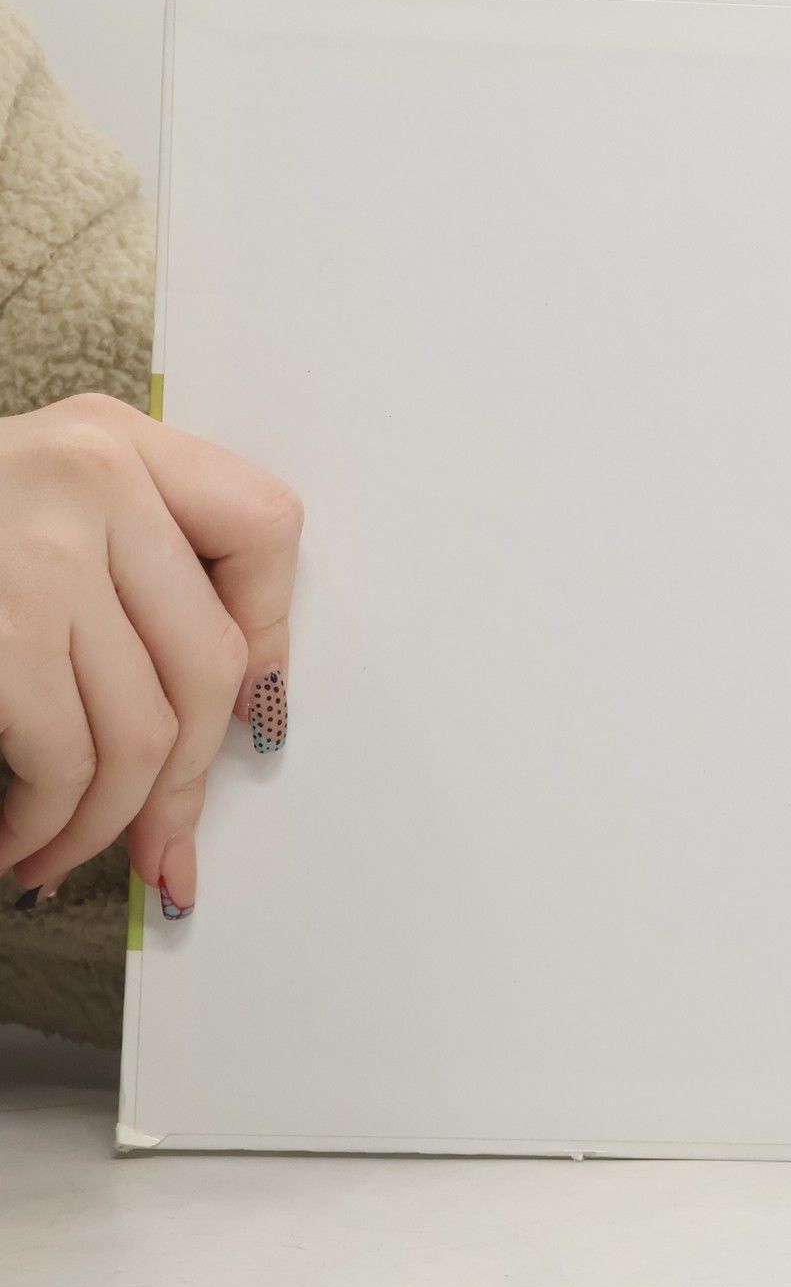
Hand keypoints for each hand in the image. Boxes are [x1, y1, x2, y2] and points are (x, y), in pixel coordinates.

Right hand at [0, 393, 301, 918]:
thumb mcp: (37, 515)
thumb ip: (133, 576)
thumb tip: (247, 716)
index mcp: (112, 437)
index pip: (265, 526)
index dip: (269, 634)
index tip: (246, 712)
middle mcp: (88, 474)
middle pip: (212, 657)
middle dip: (181, 779)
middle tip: (151, 841)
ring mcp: (38, 549)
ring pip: (144, 726)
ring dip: (104, 821)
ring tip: (53, 848)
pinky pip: (65, 756)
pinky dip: (46, 822)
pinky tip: (13, 838)